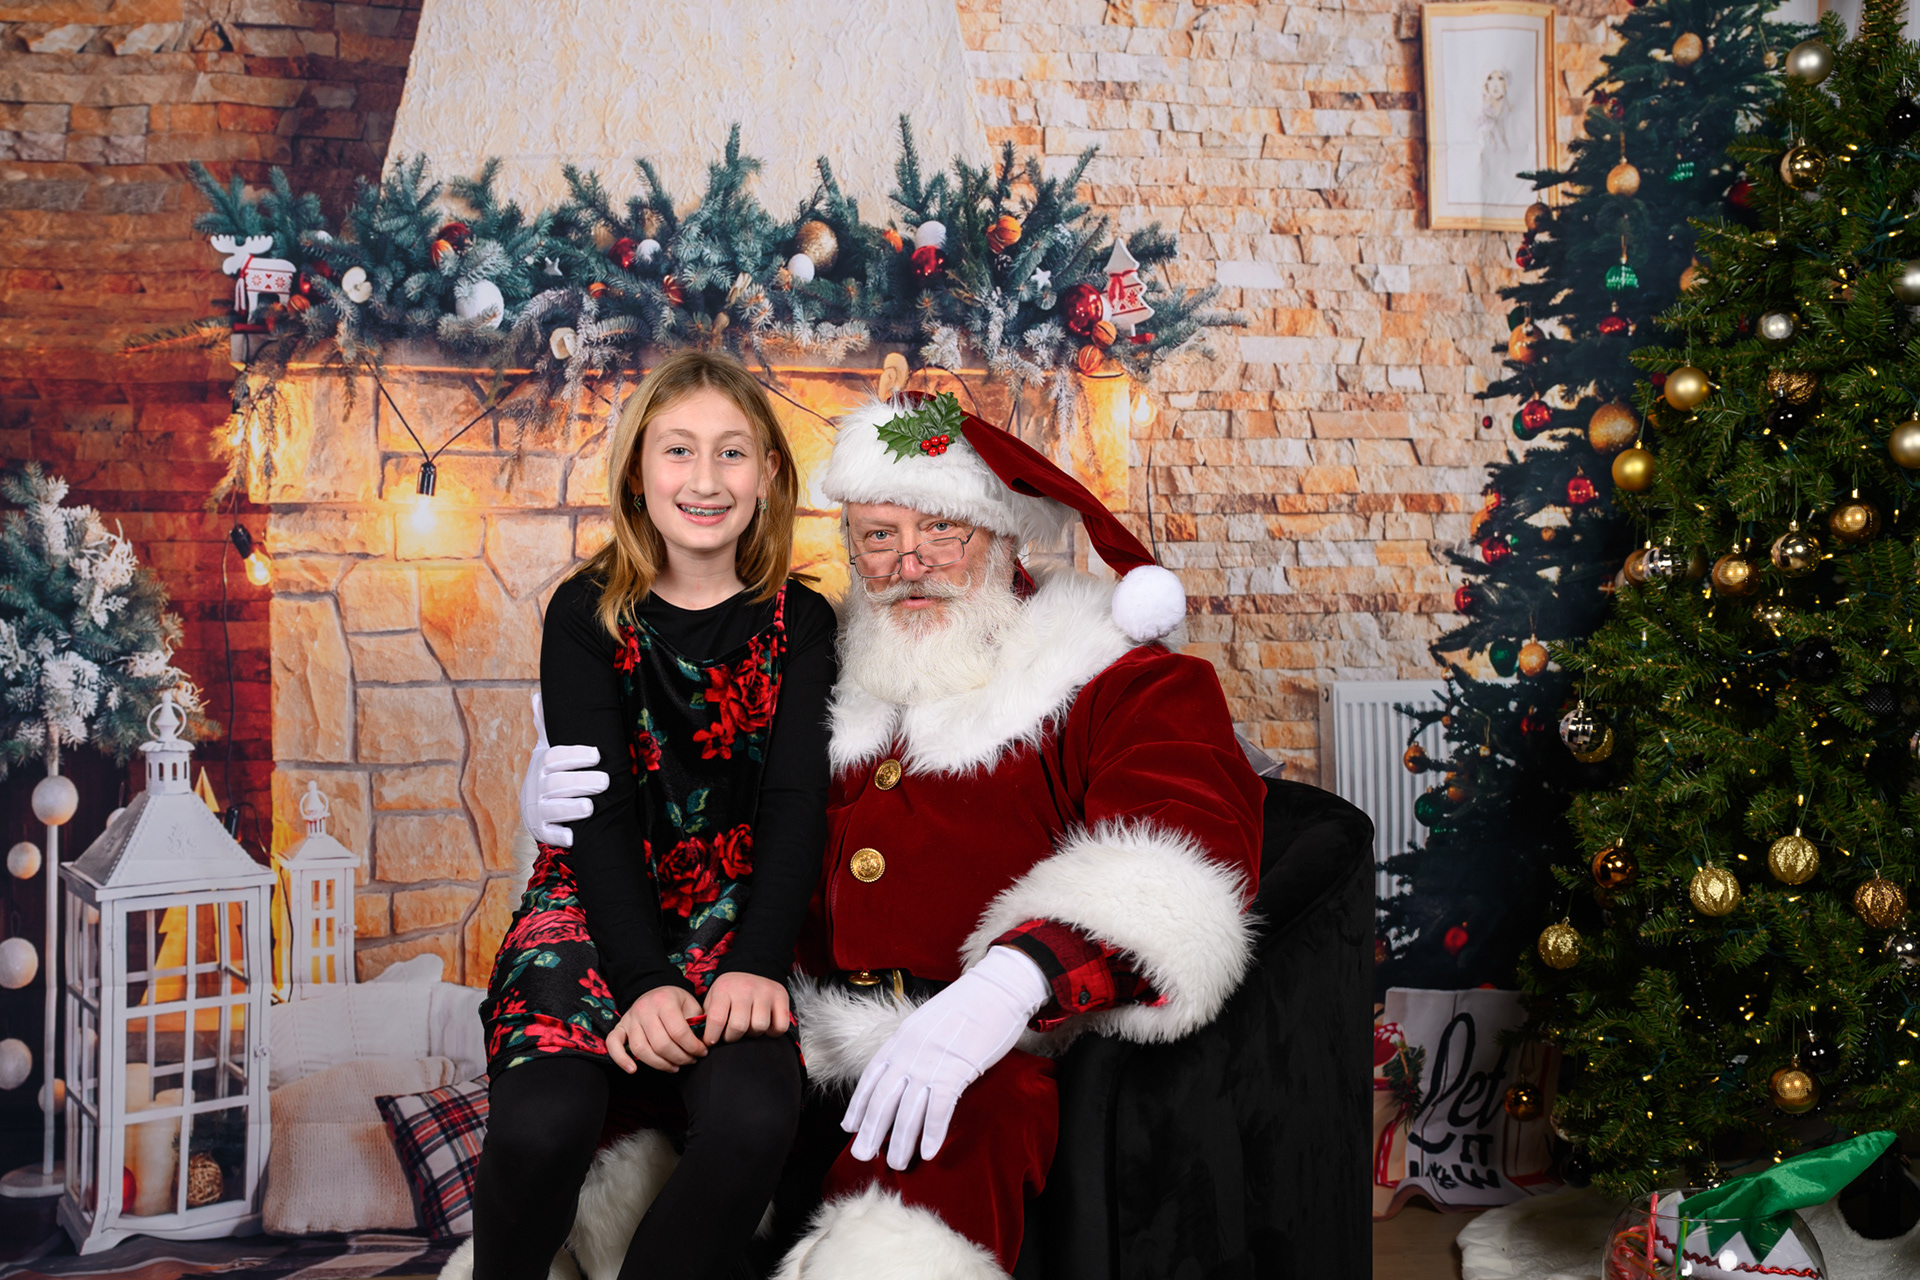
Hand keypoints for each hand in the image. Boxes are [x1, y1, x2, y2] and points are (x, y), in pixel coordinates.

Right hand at [519, 692, 608, 846]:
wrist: (535, 808)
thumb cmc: (550, 774)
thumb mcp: (547, 750)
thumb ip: (546, 726)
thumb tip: (538, 695)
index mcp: (542, 765)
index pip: (555, 758)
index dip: (575, 756)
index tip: (596, 754)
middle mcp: (537, 787)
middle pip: (557, 784)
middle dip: (581, 782)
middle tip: (605, 781)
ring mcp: (538, 810)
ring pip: (553, 809)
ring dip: (571, 808)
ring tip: (590, 807)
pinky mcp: (542, 831)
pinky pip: (549, 835)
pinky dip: (560, 836)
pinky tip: (574, 838)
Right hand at [606, 985, 708, 1073]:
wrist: (654, 990)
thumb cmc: (674, 1001)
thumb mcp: (690, 1004)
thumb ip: (697, 1022)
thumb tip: (703, 1044)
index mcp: (664, 1001)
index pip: (679, 1031)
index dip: (693, 1047)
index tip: (701, 1052)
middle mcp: (644, 1009)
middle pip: (661, 1044)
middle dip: (679, 1058)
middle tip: (690, 1060)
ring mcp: (630, 1019)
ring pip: (641, 1049)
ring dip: (659, 1064)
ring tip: (674, 1066)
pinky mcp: (620, 1027)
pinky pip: (613, 1044)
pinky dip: (621, 1059)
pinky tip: (633, 1069)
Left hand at [702, 972, 791, 1043]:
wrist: (752, 968)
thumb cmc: (729, 991)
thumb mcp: (713, 998)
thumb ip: (706, 1017)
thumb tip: (701, 1041)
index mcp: (724, 989)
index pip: (716, 1019)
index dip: (712, 1036)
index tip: (711, 1042)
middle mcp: (745, 988)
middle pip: (739, 1026)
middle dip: (732, 1037)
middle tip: (730, 1035)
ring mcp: (765, 991)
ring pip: (760, 1026)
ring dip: (752, 1034)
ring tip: (747, 1028)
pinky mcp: (781, 996)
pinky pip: (780, 1026)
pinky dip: (773, 1033)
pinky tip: (765, 1027)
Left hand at [841, 947, 1048, 1170]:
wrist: (996, 989)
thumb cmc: (968, 1005)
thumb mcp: (928, 1021)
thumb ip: (913, 1045)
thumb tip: (907, 1070)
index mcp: (900, 1038)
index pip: (871, 1077)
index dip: (859, 1104)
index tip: (850, 1127)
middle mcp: (909, 1052)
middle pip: (883, 1099)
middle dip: (871, 1131)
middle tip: (862, 1155)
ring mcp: (931, 1062)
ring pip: (908, 1110)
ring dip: (900, 1141)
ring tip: (895, 1163)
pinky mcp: (956, 1070)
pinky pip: (939, 1109)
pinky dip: (931, 1133)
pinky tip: (928, 1152)